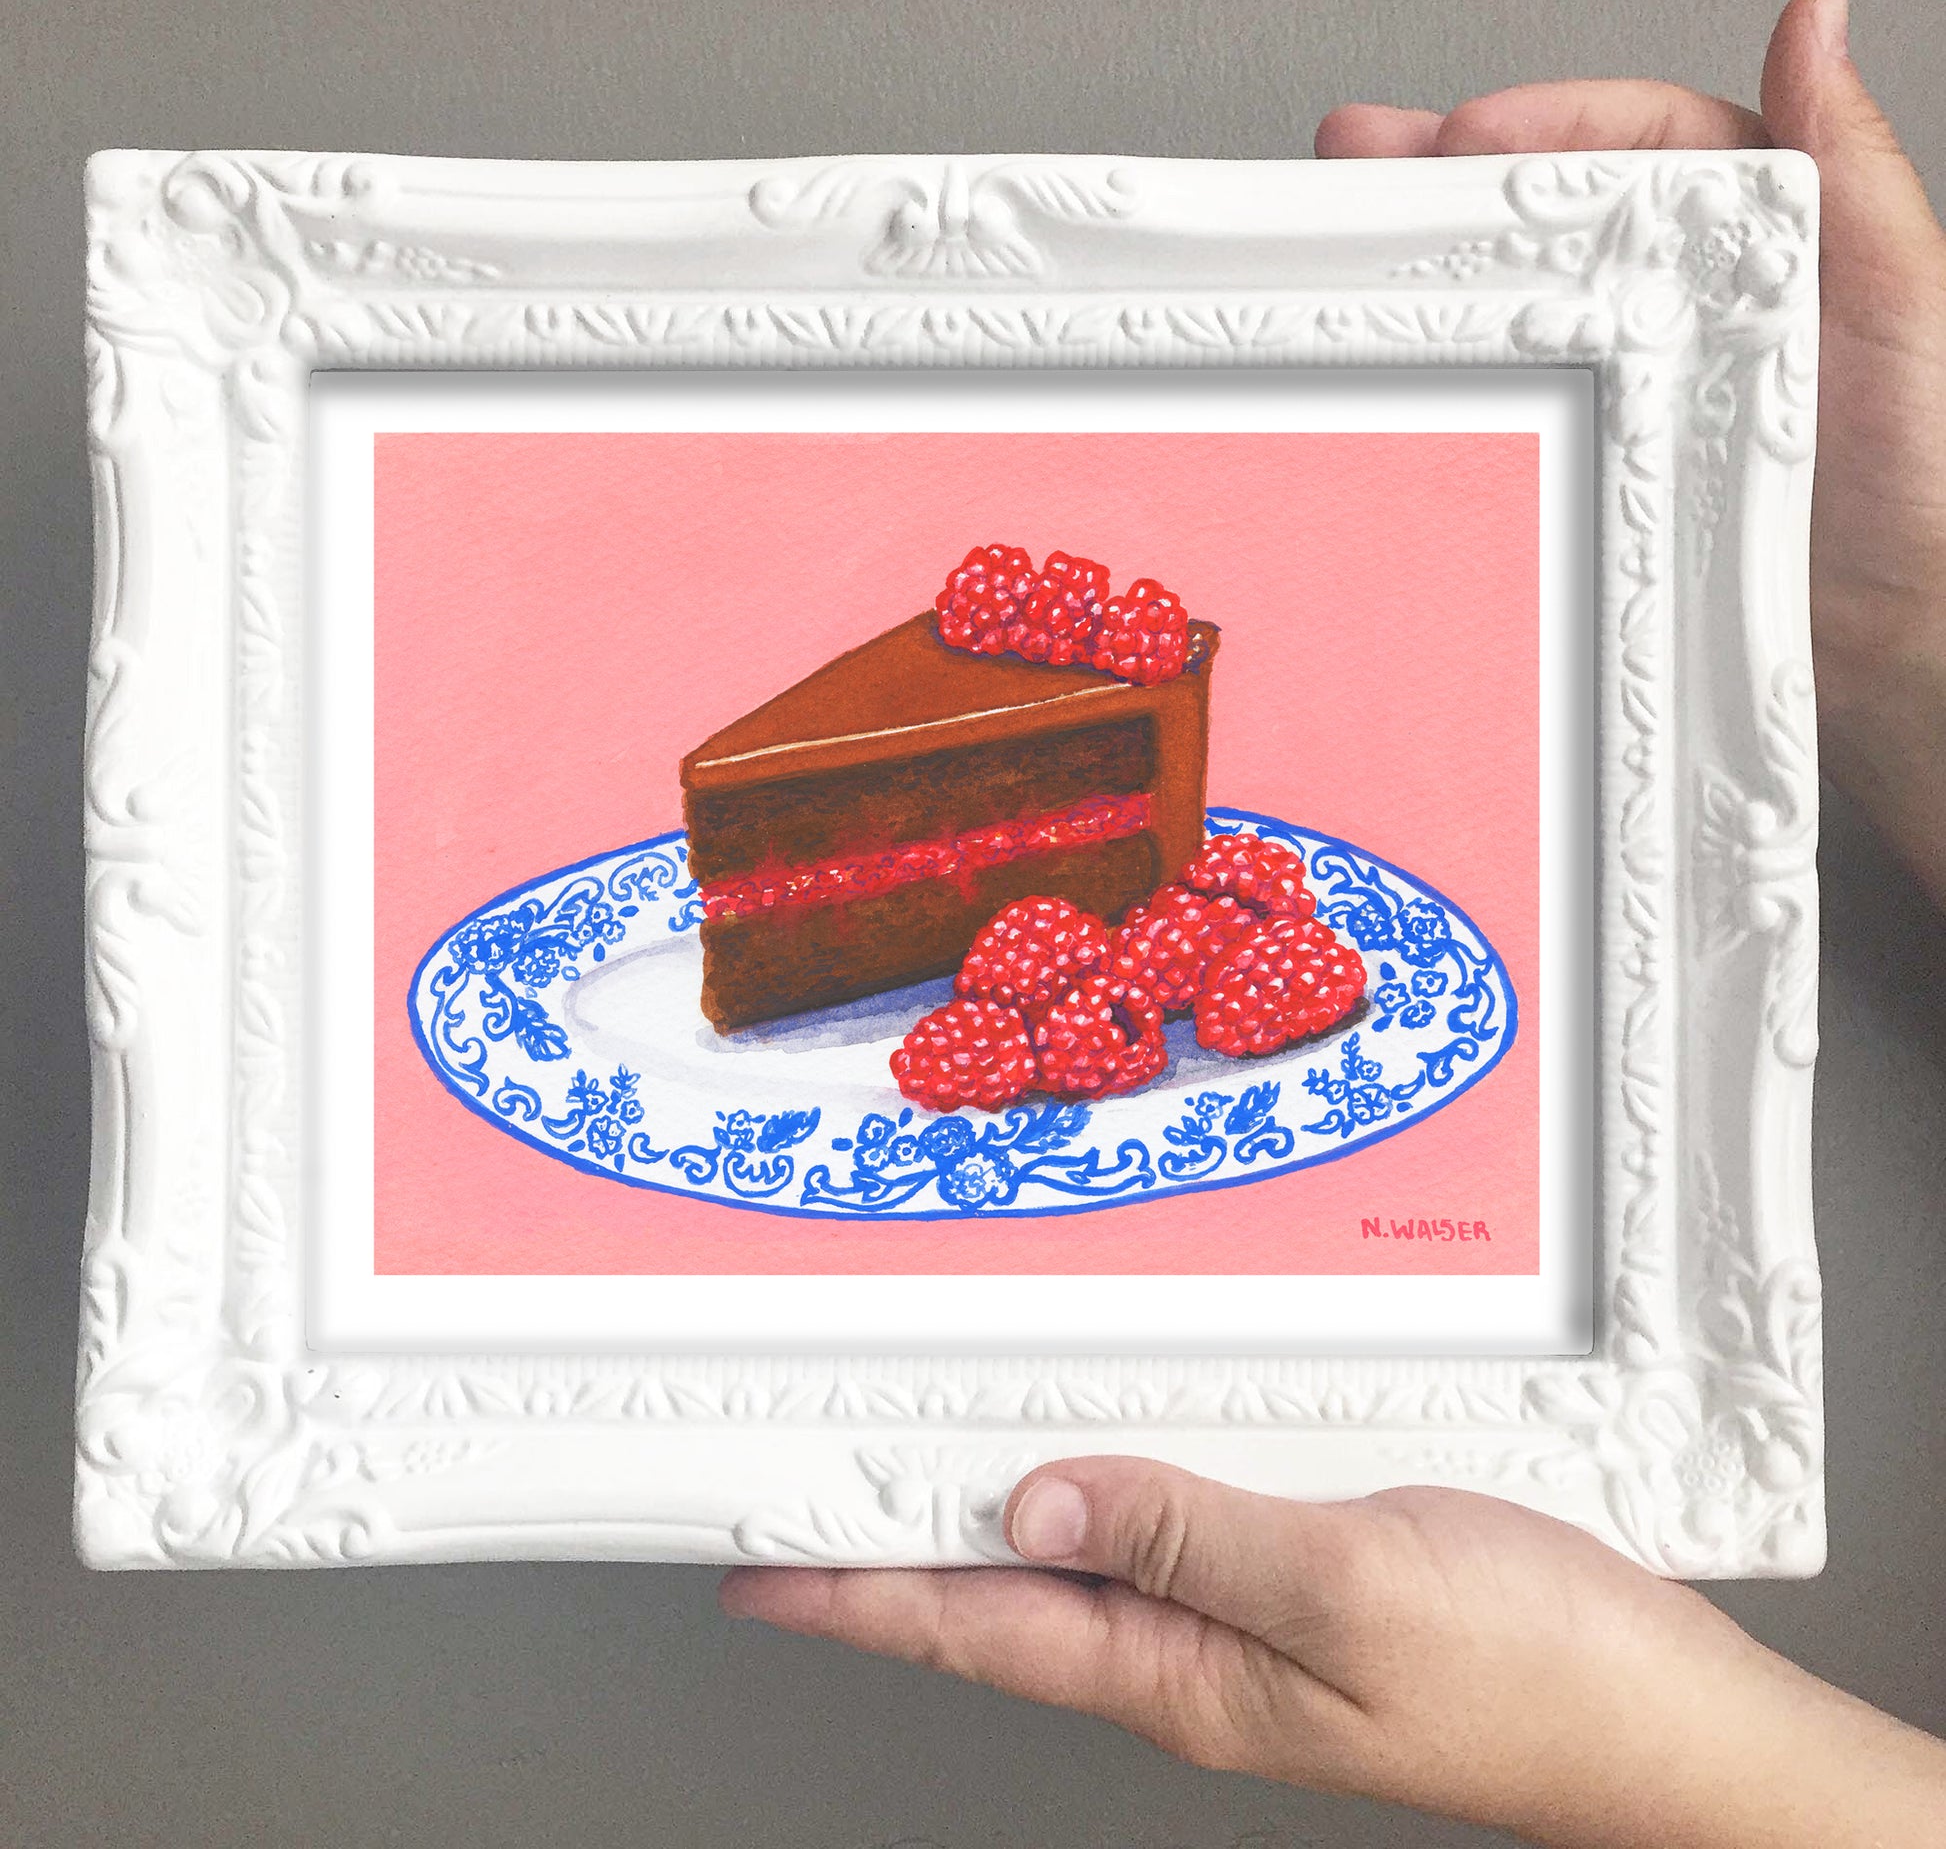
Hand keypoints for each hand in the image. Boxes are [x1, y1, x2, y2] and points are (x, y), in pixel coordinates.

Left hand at [721, 1460, 1945, 1847]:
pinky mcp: (1295, 1579)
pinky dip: (1092, 1483)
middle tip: (793, 1500)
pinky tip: (1083, 1455)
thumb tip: (1035, 1506)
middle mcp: (1190, 1651)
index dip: (854, 1590)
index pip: (974, 1627)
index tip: (756, 1561)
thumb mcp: (1355, 1593)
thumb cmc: (1532, 1678)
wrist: (1659, 1721)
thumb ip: (1192, 1537)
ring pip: (1072, 1559)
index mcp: (1182, 1670)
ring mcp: (1241, 1622)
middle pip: (1001, 1597)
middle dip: (885, 1551)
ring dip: (975, 1516)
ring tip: (894, 1468)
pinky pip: (1159, 1526)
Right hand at [1319, 0, 1945, 904]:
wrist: (1888, 640)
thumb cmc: (1919, 482)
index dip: (1547, 121)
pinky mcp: (1599, 462)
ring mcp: (1634, 385)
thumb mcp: (1902, 297)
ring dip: (1432, 269)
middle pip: (1555, 213)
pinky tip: (1407, 365)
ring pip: (1522, 304)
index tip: (1466, 132)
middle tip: (1357, 162)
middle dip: (1446, 178)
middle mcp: (1687, 302)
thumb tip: (1815, 19)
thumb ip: (1850, 166)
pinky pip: (1519, 405)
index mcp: (1763, 236)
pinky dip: (1459, 378)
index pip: (1643, 142)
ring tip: (1350, 242)